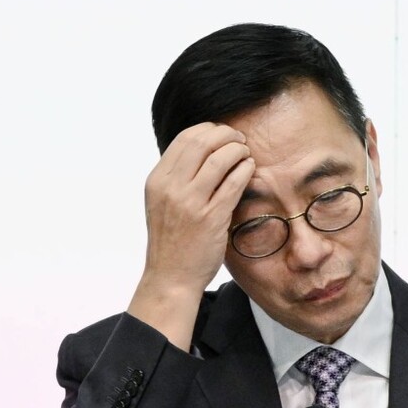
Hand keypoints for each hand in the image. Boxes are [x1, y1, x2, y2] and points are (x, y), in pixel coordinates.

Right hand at [128, 123, 253, 347]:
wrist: (171, 276)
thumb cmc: (171, 241)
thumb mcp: (162, 203)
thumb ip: (177, 178)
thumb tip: (203, 152)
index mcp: (157, 180)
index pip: (184, 138)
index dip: (209, 130)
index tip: (223, 135)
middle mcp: (171, 187)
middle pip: (202, 142)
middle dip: (226, 135)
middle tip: (240, 140)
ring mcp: (190, 202)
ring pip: (219, 158)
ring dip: (238, 150)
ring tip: (246, 154)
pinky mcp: (210, 218)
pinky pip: (233, 183)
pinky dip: (244, 170)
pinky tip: (250, 169)